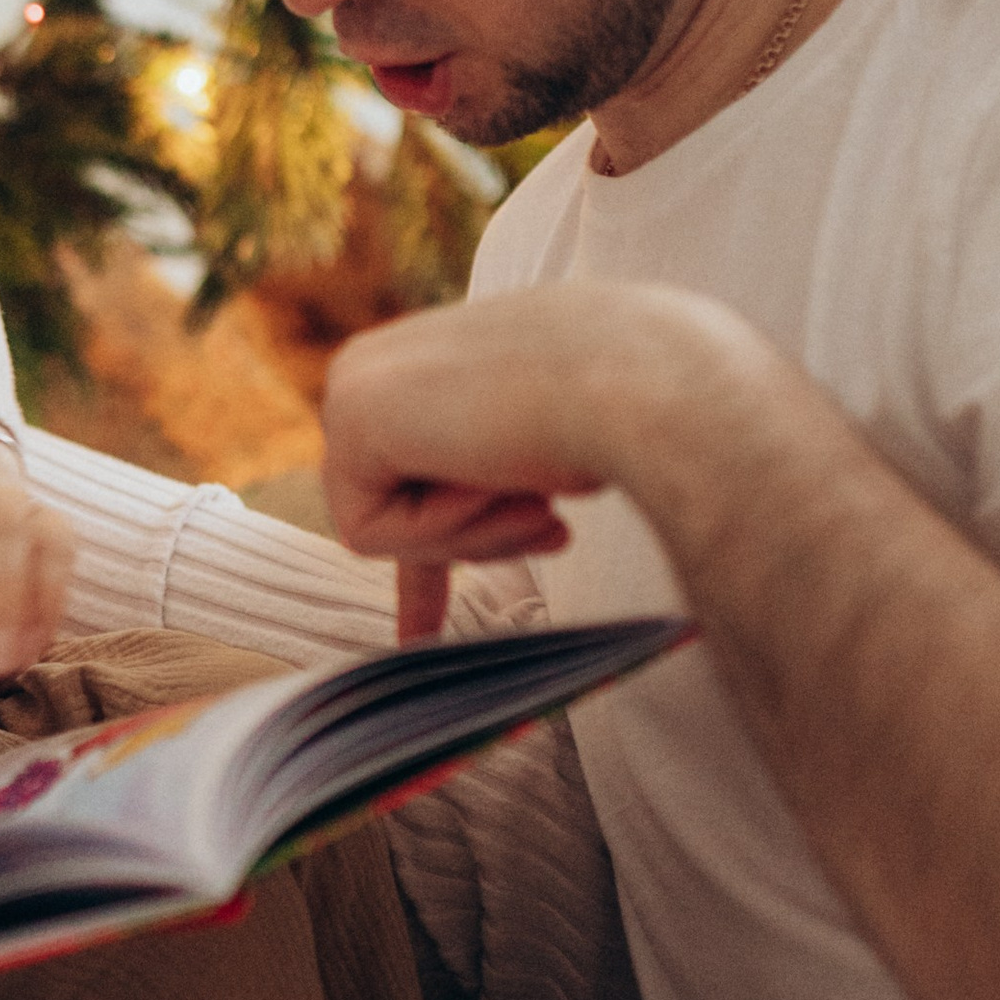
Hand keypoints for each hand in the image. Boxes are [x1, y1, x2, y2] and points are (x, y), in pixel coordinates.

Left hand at [323, 282, 755, 617]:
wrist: (648, 384)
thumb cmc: (625, 411)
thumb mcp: (547, 451)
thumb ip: (497, 478)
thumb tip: (482, 504)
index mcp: (430, 362)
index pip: (400, 475)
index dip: (422, 549)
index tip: (418, 637)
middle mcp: (383, 364)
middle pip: (394, 508)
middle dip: (473, 539)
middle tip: (556, 531)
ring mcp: (357, 384)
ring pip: (385, 527)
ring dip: (469, 533)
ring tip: (535, 497)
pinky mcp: (350, 418)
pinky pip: (371, 533)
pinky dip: (439, 528)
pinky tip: (489, 479)